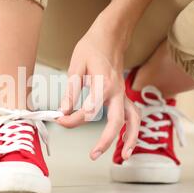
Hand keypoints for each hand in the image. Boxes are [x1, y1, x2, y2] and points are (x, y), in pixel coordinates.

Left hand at [57, 9, 140, 159]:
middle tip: (93, 155)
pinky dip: (133, 130)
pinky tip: (127, 141)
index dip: (72, 120)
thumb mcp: (76, 66)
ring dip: (130, 139)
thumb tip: (64, 111)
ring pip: (133, 120)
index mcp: (104, 84)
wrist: (110, 35)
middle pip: (116, 122)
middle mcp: (117, 92)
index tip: (60, 120)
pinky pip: (133, 115)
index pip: (89, 111)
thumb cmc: (91, 48)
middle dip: (106, 141)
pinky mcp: (124, 95)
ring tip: (124, 157)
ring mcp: (123, 94)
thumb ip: (71, 91)